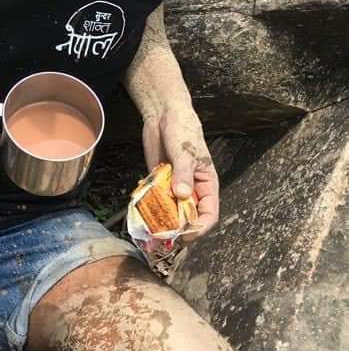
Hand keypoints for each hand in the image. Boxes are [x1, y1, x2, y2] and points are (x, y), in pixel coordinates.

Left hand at [142, 108, 218, 242]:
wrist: (164, 115)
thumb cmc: (183, 131)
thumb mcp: (185, 153)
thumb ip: (183, 175)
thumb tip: (182, 195)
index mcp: (206, 185)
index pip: (208, 214)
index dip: (198, 227)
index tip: (185, 234)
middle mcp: (191, 189)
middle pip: (187, 217)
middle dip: (176, 227)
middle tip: (162, 235)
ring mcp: (174, 186)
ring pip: (169, 211)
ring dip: (160, 219)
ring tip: (149, 226)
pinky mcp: (158, 181)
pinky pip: (155, 199)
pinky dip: (149, 205)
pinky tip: (141, 206)